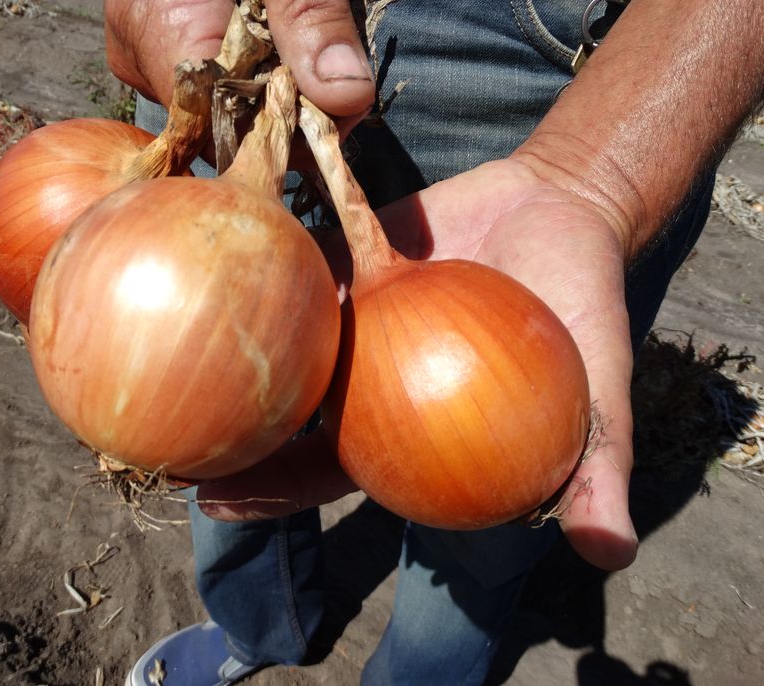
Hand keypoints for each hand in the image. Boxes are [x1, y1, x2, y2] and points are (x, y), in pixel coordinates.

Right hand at [104, 0, 374, 131]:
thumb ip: (311, 6)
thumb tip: (346, 96)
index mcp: (151, 15)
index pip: (221, 118)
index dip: (286, 124)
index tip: (343, 103)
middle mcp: (137, 53)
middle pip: (224, 123)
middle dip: (290, 106)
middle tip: (337, 68)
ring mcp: (145, 58)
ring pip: (226, 113)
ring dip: (280, 90)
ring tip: (302, 41)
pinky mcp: (162, 56)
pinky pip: (220, 91)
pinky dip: (263, 77)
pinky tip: (279, 45)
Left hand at [201, 157, 638, 572]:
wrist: (566, 210)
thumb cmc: (581, 308)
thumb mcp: (599, 394)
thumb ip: (596, 467)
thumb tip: (608, 553)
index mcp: (406, 424)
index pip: (329, 472)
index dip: (276, 493)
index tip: (215, 499)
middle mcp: (367, 374)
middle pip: (282, 410)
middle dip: (224, 426)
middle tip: (154, 431)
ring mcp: (353, 316)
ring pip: (278, 337)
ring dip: (225, 345)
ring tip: (158, 346)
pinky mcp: (348, 257)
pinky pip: (303, 259)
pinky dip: (266, 259)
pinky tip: (212, 253)